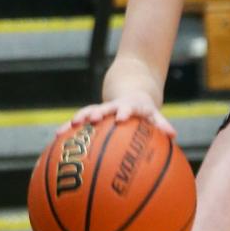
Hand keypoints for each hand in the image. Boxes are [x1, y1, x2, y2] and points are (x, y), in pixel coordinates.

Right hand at [58, 96, 174, 136]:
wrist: (130, 93)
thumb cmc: (144, 110)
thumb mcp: (153, 115)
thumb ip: (161, 124)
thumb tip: (173, 135)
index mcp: (129, 106)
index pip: (127, 108)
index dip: (124, 112)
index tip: (120, 118)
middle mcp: (112, 106)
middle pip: (104, 108)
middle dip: (96, 113)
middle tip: (90, 119)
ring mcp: (100, 110)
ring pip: (86, 113)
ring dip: (77, 120)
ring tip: (63, 130)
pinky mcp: (91, 114)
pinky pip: (78, 121)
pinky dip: (68, 128)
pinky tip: (56, 138)